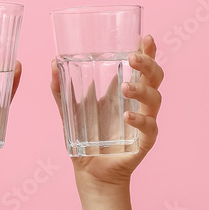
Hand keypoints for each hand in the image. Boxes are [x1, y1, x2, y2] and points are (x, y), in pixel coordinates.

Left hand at [50, 35, 163, 189]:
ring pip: (155, 98)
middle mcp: (139, 103)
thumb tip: (52, 63)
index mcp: (126, 92)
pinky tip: (128, 115)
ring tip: (125, 86)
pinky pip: (150, 127)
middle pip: (156, 77)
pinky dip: (140, 119)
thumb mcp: (70, 111)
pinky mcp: (145, 141)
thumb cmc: (85, 139)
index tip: (144, 36)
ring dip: (142, 89)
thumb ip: (61, 90)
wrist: (91, 173)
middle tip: (133, 57)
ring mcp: (145, 121)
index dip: (147, 50)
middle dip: (148, 63)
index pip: (142, 66)